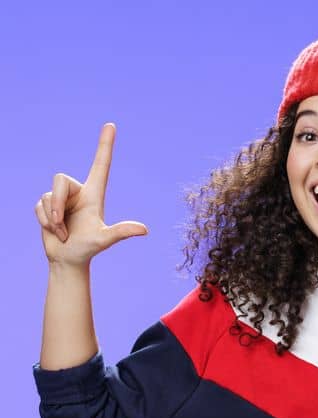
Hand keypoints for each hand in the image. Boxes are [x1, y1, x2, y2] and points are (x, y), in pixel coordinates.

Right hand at [34, 122, 148, 267]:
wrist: (68, 259)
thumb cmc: (88, 249)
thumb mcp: (104, 240)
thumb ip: (121, 233)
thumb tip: (144, 230)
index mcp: (94, 194)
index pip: (101, 165)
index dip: (105, 146)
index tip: (111, 125)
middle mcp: (78, 192)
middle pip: (59, 180)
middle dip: (56, 203)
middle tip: (63, 224)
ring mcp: (62, 198)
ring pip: (47, 196)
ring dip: (52, 218)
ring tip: (64, 231)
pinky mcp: (47, 205)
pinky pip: (39, 206)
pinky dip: (45, 221)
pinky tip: (55, 231)